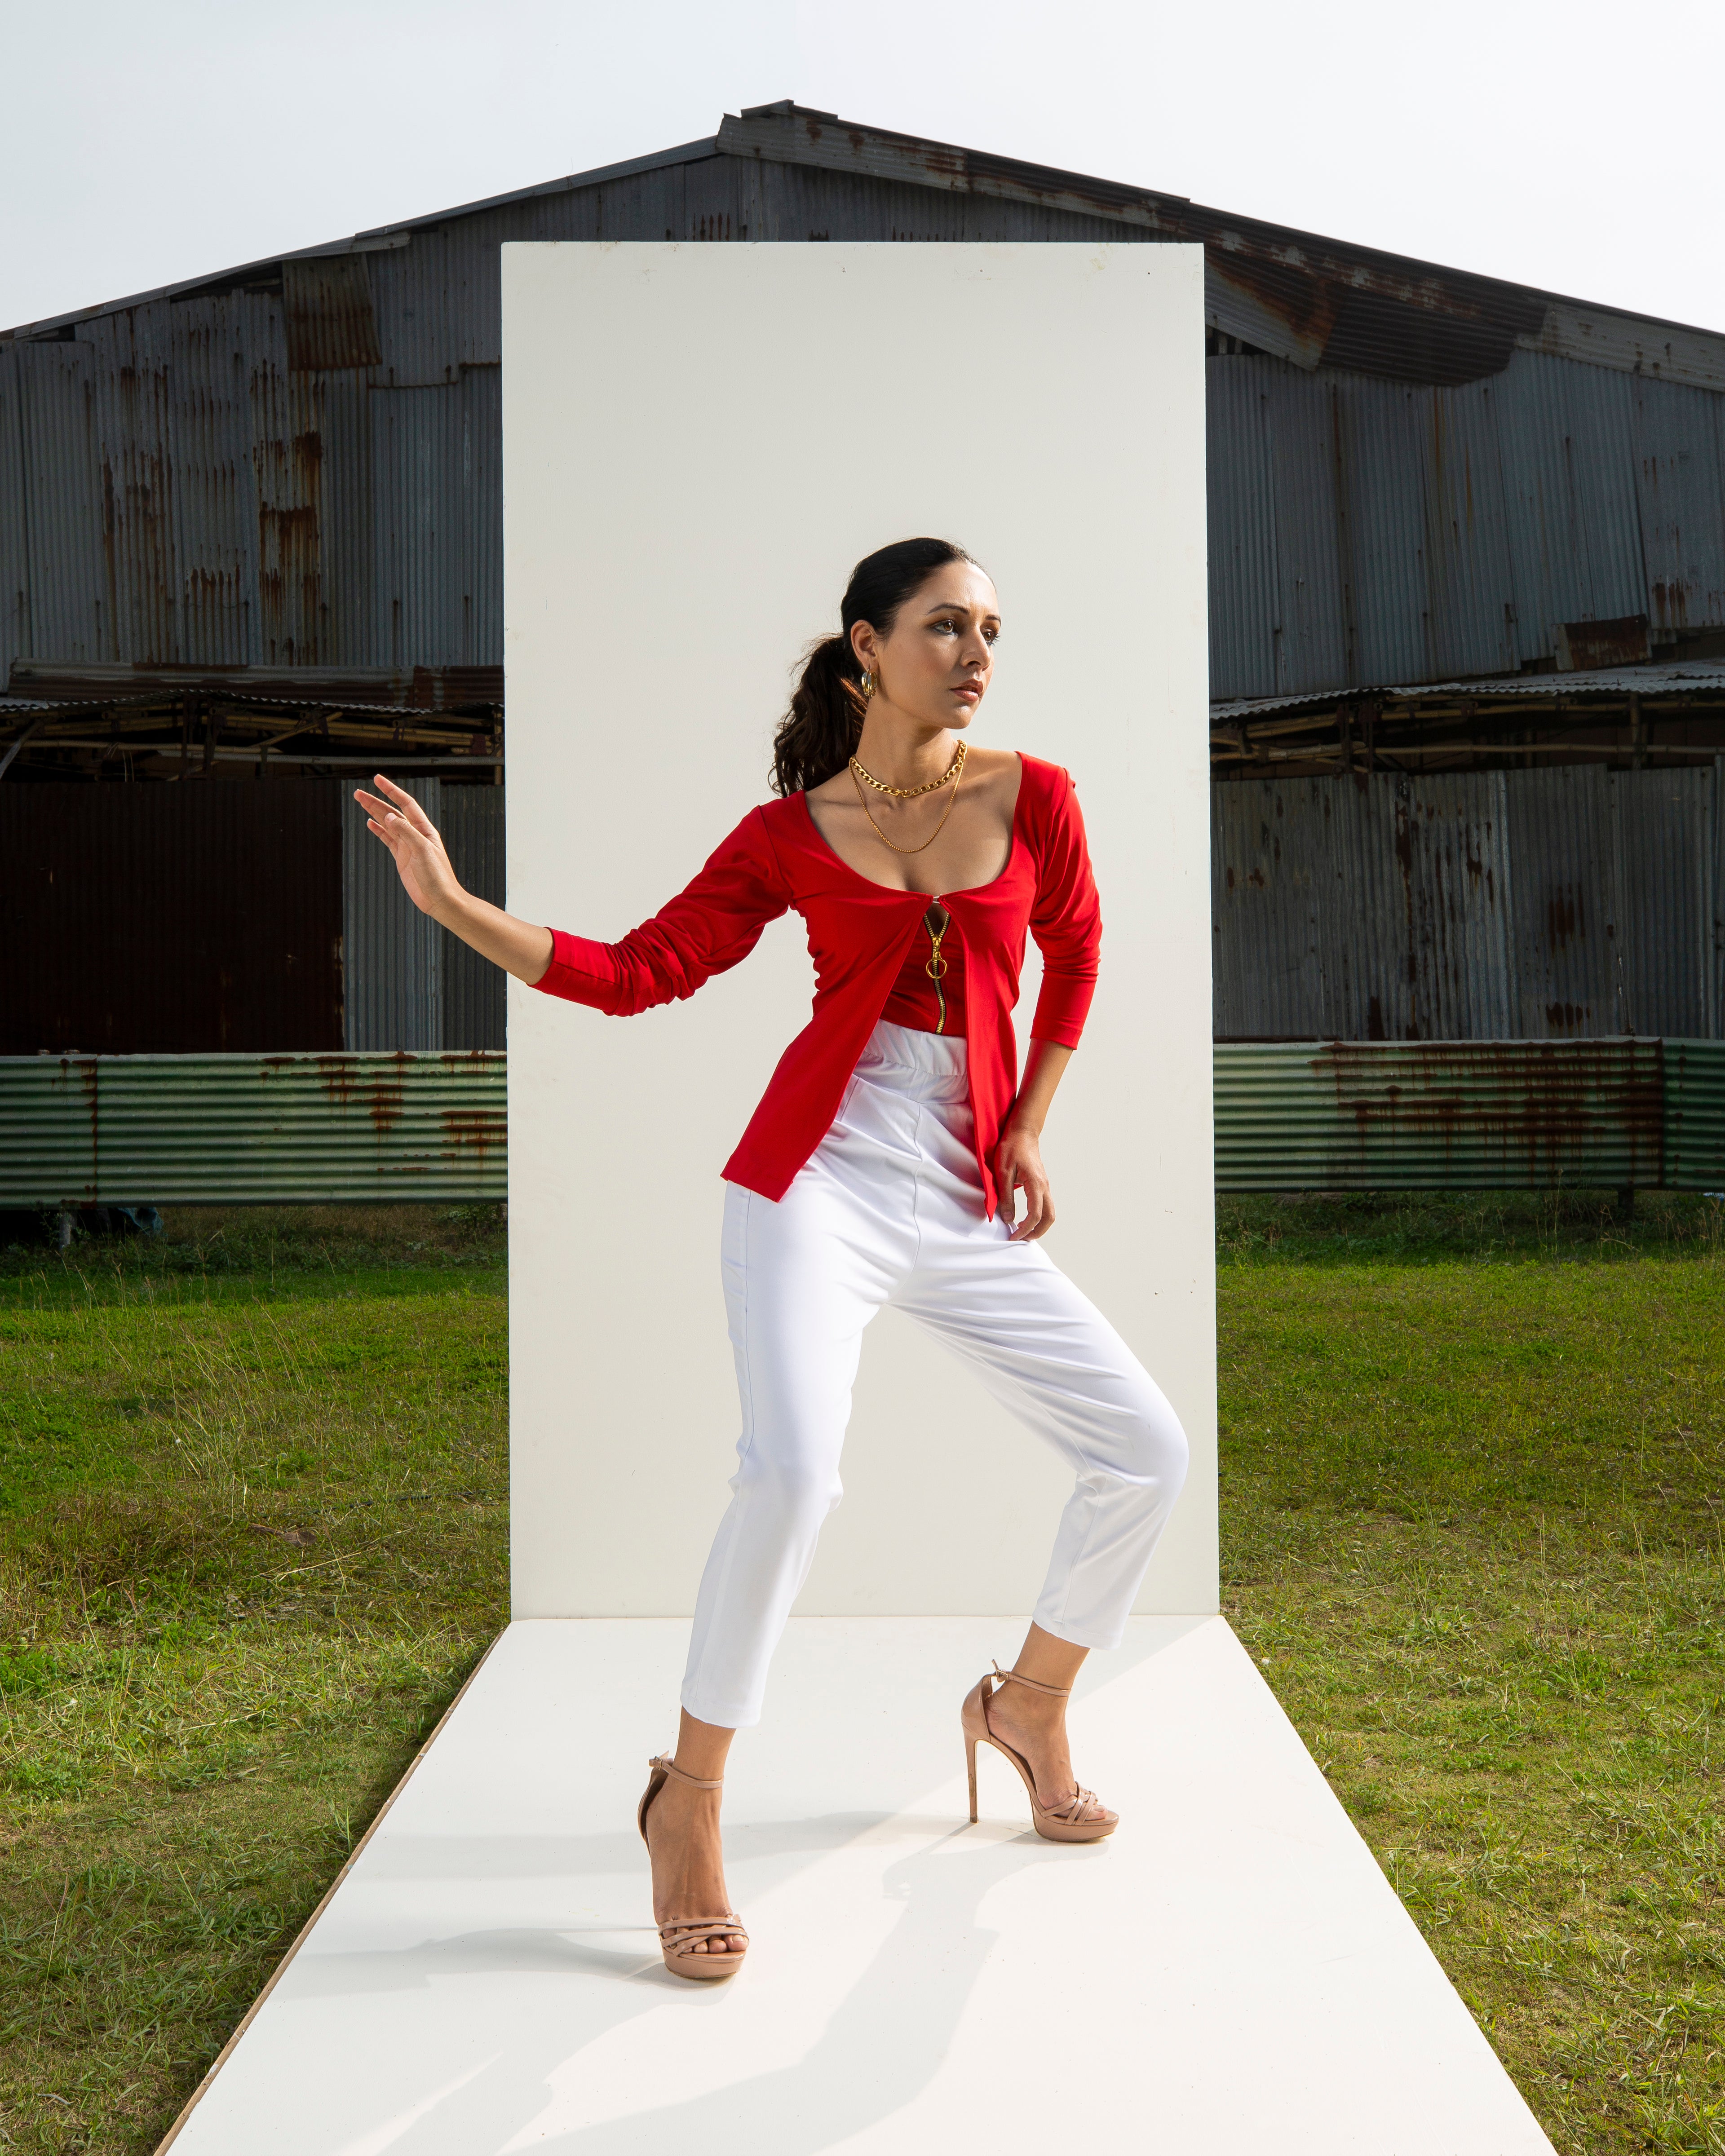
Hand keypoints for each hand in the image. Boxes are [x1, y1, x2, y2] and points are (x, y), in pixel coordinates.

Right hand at [352, 774, 463, 917]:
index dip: (391, 790)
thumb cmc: (438, 876)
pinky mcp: (402, 857)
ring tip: (360, 802)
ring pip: (387, 824)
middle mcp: (415, 834)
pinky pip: (388, 839)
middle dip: (376, 801)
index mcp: (424, 829)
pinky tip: (370, 822)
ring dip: (374, 812)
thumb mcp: (422, 850)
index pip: (405, 803)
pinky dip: (378, 830)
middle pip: (392, 812)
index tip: (377, 779)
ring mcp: (407, 846)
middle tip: (358, 793)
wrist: (440, 899)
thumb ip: (406, 831)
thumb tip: (389, 816)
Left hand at [994, 1122, 1054, 1240]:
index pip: (1034, 1215)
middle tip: (1021, 1239)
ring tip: (1023, 1231)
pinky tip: (1025, 1218)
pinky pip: (1046, 1205)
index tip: (1012, 1237)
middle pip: (1049, 1217)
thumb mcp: (1003, 1173)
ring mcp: (1045, 1185)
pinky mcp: (1042, 1184)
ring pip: (1050, 1212)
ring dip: (1039, 1225)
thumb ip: (1005, 1197)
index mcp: (1035, 1184)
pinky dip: (1039, 1216)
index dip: (1024, 1229)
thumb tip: (1008, 1218)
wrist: (1023, 1133)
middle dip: (1037, 1232)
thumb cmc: (1011, 1148)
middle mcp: (1044, 1186)